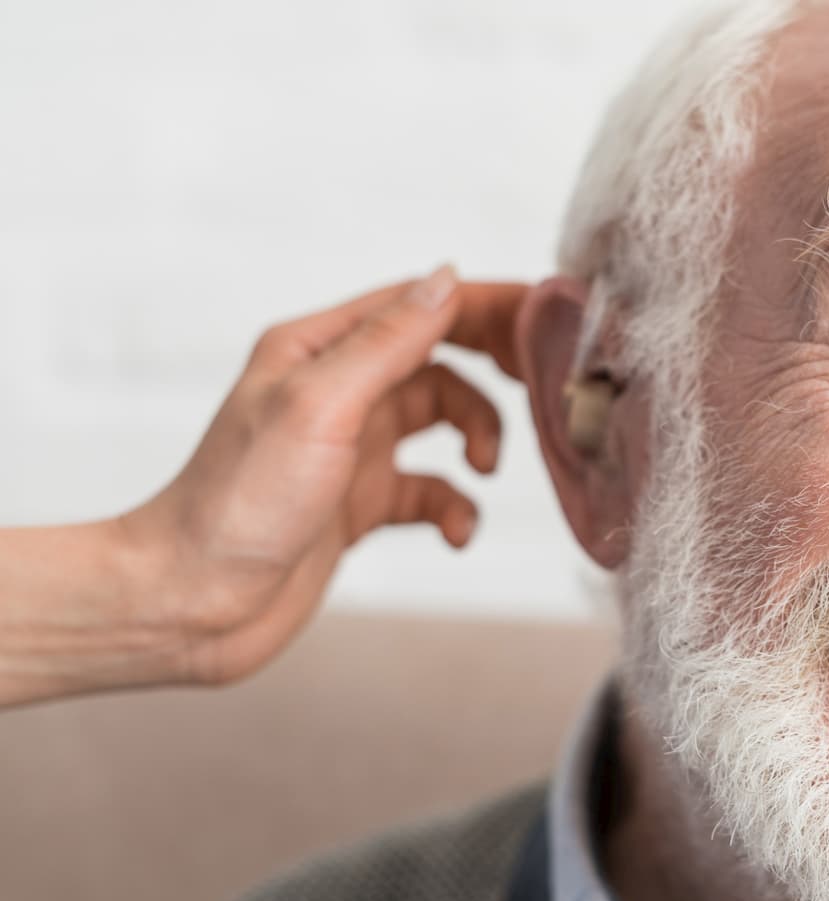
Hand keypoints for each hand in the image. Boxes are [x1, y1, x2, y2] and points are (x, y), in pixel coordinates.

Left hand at [119, 266, 527, 686]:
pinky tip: (454, 533)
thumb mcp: (321, 406)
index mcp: (318, 349)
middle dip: (494, 375)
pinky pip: (431, 490)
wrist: (192, 604)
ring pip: (445, 423)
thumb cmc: (237, 503)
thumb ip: (388, 342)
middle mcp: (337, 391)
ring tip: (483, 470)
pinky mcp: (360, 503)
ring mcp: (351, 448)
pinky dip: (455, 508)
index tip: (547, 322)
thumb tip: (447, 280)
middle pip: (441, 358)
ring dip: (478, 441)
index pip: (420, 304)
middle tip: (540, 390)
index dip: (486, 306)